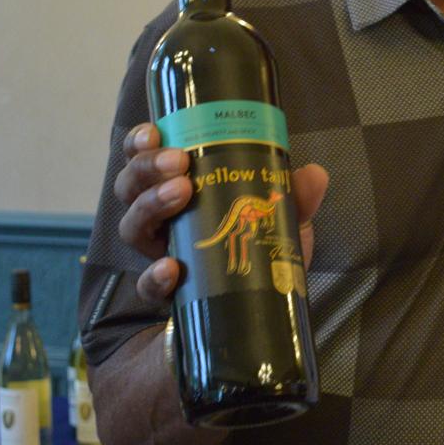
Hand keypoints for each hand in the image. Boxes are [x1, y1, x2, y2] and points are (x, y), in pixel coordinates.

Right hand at [115, 122, 328, 302]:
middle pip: (129, 187)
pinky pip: (147, 286)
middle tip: (178, 162)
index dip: (140, 143)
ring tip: (181, 194)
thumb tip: (314, 174)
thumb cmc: (259, 252)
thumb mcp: (281, 220)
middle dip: (147, 168)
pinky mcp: (165, 295)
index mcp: (177, 191)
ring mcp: (158, 256)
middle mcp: (159, 221)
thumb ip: (296, 197)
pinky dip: (155, 275)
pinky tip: (171, 268)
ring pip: (131, 227)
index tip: (155, 132)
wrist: (255, 313)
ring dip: (151, 205)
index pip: (144, 159)